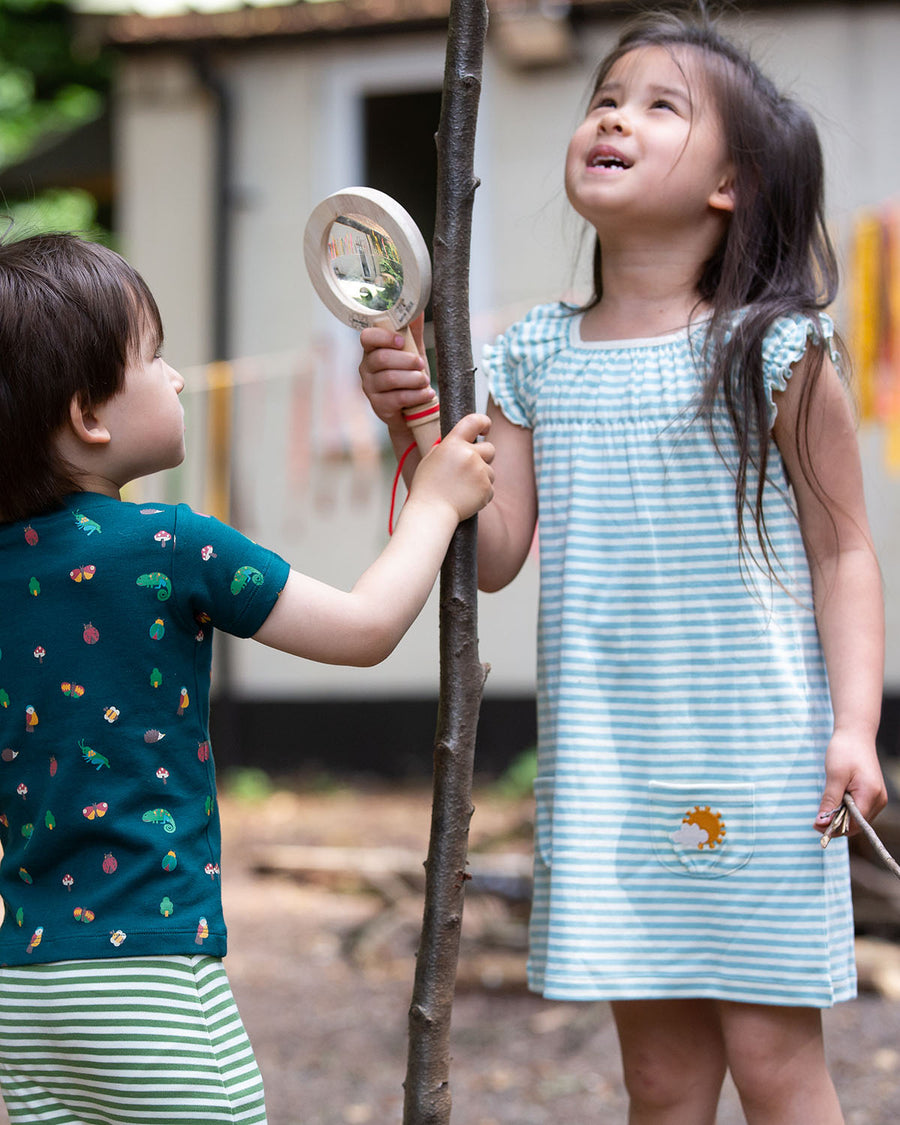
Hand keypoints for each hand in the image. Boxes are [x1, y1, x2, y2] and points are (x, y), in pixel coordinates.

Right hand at [359, 314, 433, 432]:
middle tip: (421, 364)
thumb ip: (413, 330)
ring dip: (413, 379)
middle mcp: (366, 368)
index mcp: (372, 350)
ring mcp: (370, 388)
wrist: (412, 409)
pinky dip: (416, 395)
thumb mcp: (413, 351)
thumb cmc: (409, 375)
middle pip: (381, 358)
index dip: (384, 337)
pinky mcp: (378, 406)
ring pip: (390, 378)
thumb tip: (417, 307)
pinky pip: (397, 398)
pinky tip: (427, 394)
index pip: (367, 337)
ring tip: (425, 381)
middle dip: (406, 360)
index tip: (402, 341)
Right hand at [408, 413, 494, 522]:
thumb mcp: (432, 459)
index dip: (483, 422)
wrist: (431, 513)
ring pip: (490, 471)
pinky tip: (466, 499)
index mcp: (453, 444)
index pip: (474, 421)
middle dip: (484, 457)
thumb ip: (448, 447)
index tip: (485, 427)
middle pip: (490, 448)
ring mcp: (480, 472)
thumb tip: (462, 442)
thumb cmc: (427, 488)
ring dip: (481, 478)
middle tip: (470, 470)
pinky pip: (490, 488)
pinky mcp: (487, 488)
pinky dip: (481, 493)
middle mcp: (469, 454)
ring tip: (462, 489)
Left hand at [815, 728, 887, 835]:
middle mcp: (878, 800)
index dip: (835, 828)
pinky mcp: (873, 795)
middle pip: (857, 824)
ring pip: (858, 819)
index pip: (854, 824)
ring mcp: (877, 798)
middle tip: (816, 820)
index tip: (816, 825)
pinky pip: (859, 810)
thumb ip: (830, 801)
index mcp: (871, 795)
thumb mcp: (834, 775)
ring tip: (824, 810)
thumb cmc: (845, 751)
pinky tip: (834, 803)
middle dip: (837, 825)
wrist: (856, 735)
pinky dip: (845, 811)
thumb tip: (822, 822)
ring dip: (840, 818)